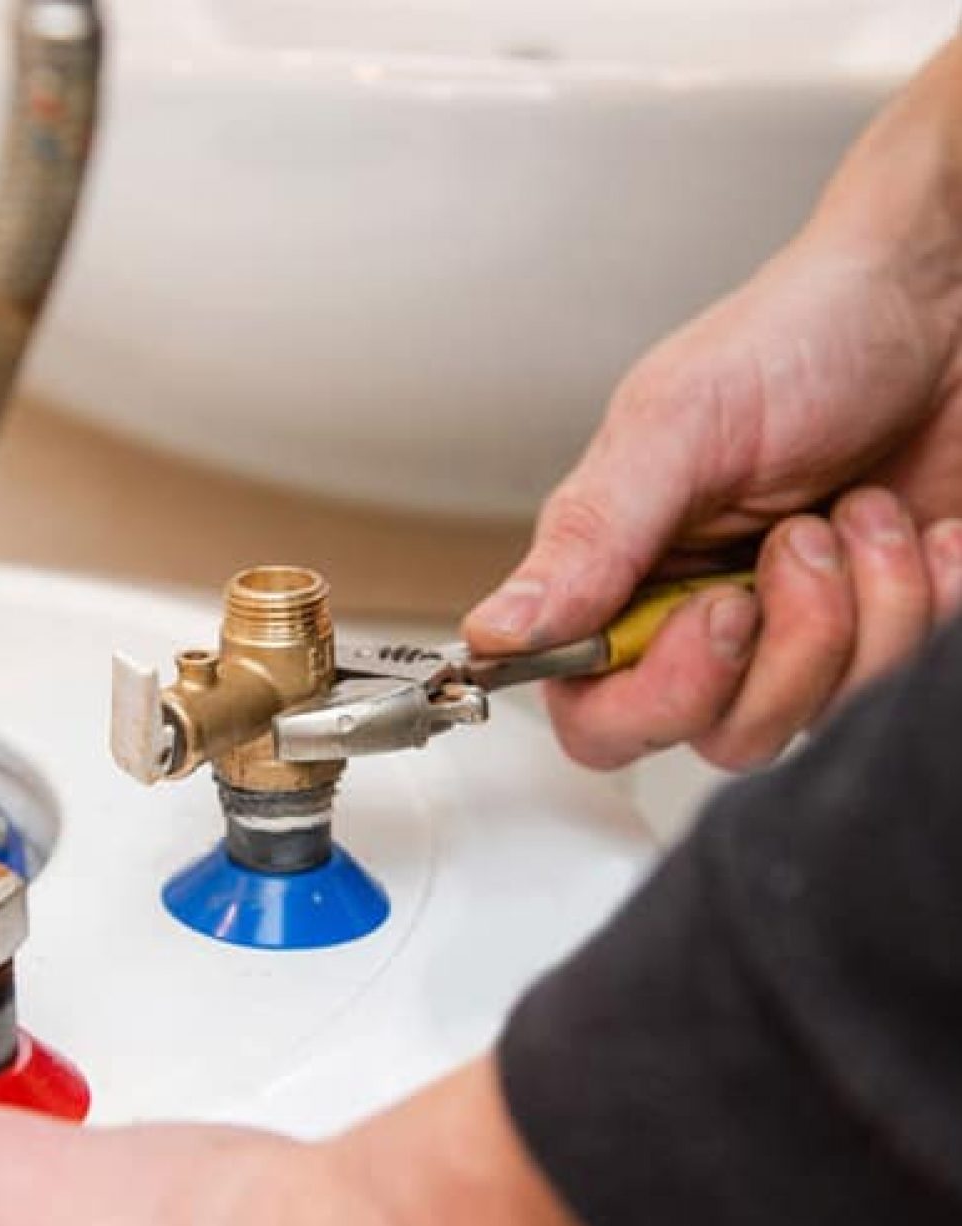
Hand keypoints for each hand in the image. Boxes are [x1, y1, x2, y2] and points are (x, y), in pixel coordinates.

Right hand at [465, 39, 961, 770]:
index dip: (657, 697)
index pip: (600, 714)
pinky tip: (924, 532)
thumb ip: (590, 537)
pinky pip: (901, 687)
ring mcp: (797, 637)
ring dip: (863, 609)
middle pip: (719, 735)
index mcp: (624, 579)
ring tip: (863, 512)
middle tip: (802, 537)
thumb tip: (495, 631)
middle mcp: (702, 623)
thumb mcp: (678, 425)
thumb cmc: (802, 338)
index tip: (719, 611)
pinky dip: (927, 600)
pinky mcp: (882, 636)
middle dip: (785, 646)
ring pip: (817, 717)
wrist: (945, 303)